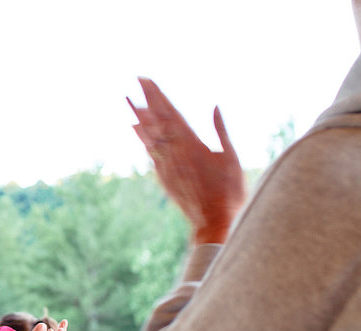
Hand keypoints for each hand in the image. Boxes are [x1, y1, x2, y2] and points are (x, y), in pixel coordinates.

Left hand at [127, 77, 246, 244]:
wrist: (214, 222)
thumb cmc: (229, 191)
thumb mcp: (231, 157)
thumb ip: (221, 131)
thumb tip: (215, 106)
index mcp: (193, 143)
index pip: (172, 112)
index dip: (159, 95)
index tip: (147, 80)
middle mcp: (176, 152)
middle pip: (158, 120)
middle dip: (147, 98)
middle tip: (136, 79)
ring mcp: (167, 165)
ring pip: (150, 135)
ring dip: (139, 115)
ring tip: (129, 99)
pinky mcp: (164, 177)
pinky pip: (150, 151)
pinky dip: (142, 137)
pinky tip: (135, 126)